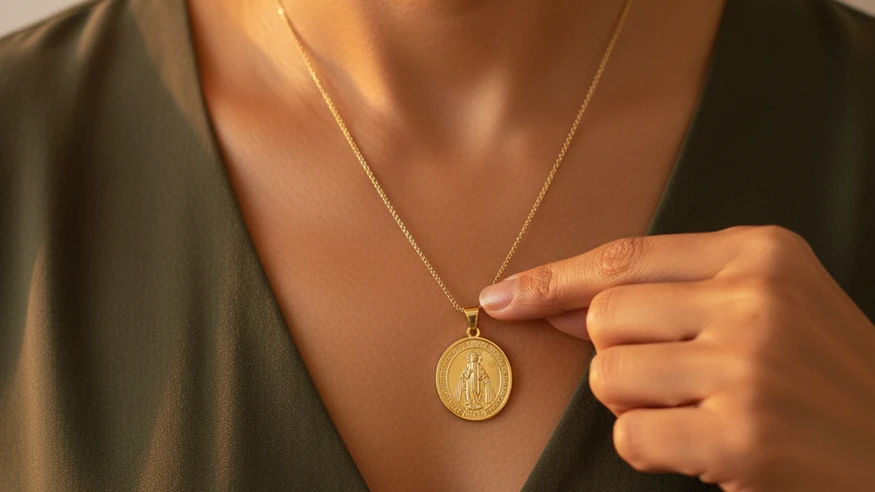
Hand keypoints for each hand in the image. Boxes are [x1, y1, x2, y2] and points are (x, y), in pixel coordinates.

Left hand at [479, 225, 874, 490]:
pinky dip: (648, 447)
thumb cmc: (816, 373)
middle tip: (676, 377)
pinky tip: (699, 446)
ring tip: (695, 409)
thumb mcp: (761, 303)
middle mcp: (755, 299)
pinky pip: (630, 434)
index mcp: (759, 252)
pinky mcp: (742, 435)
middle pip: (605, 317)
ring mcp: (749, 367)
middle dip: (618, 354)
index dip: (553, 280)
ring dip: (634, 402)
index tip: (504, 296)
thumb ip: (666, 293)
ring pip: (608, 374)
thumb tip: (560, 306)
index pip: (623, 258)